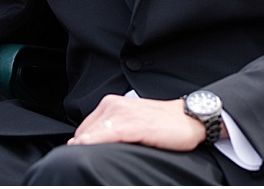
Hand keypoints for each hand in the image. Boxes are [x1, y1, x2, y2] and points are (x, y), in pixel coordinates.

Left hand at [68, 94, 207, 150]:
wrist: (190, 118)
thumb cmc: (163, 123)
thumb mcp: (133, 121)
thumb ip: (114, 128)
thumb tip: (93, 144)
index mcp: (113, 104)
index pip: (86, 125)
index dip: (80, 140)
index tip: (74, 153)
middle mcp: (116, 105)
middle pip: (88, 128)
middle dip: (81, 144)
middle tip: (74, 159)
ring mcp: (127, 114)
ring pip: (97, 130)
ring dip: (84, 143)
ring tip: (74, 155)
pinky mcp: (138, 125)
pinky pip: (112, 133)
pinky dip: (97, 140)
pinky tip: (86, 145)